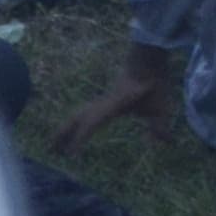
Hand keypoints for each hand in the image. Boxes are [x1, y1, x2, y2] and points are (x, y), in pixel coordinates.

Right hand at [56, 47, 177, 154]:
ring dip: (67, 129)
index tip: (70, 155)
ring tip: (58, 143)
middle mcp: (102, 104)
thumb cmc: (153, 83)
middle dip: (62, 134)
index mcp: (112, 106)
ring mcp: (103, 101)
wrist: (147, 61)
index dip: (79, 138)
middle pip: (76, 119)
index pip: (90, 124)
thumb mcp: (161, 107)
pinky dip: (78, 123)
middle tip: (51, 151)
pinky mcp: (107, 100)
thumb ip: (160, 126)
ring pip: (79, 115)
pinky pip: (87, 113)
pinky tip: (80, 129)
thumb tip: (164, 144)